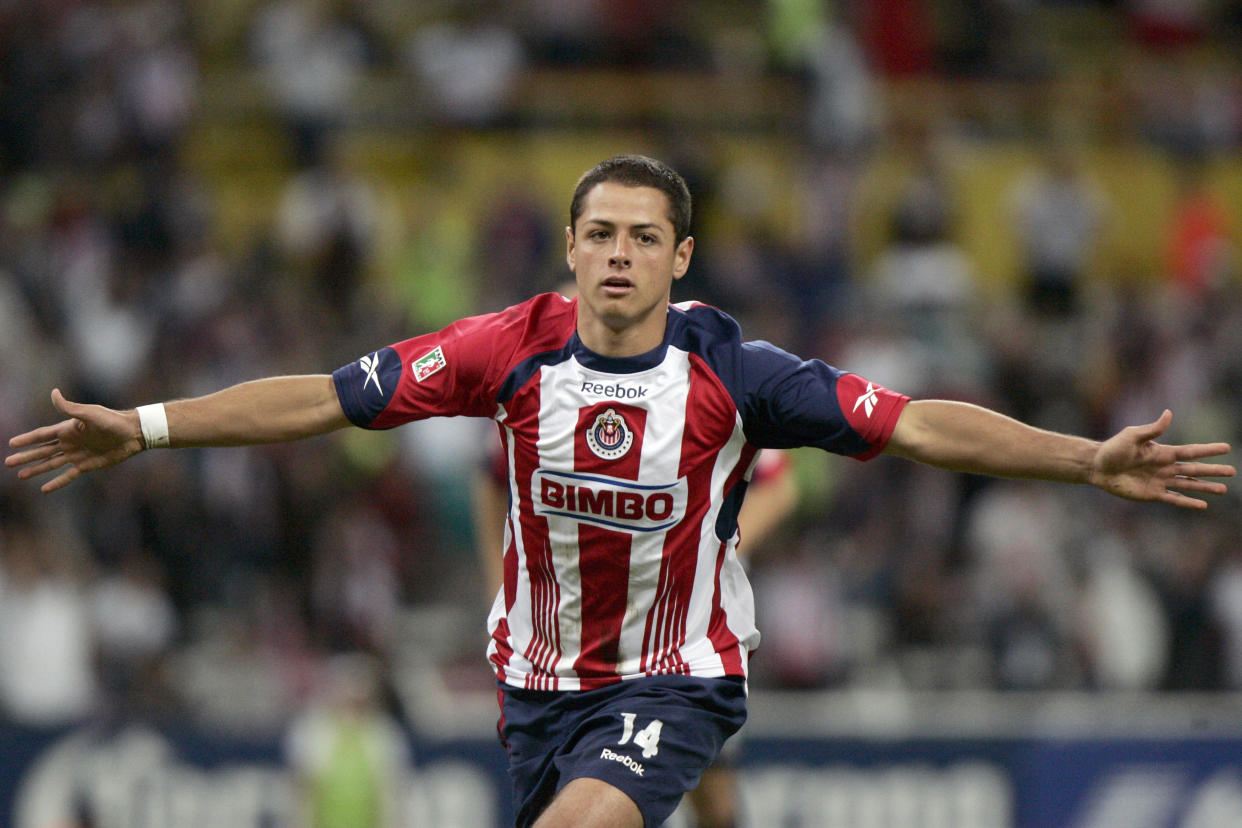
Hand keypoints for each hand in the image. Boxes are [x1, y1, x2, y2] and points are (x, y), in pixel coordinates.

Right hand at [5, 389, 144, 492]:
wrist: (133, 433)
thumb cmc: (112, 420)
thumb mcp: (89, 413)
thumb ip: (70, 408)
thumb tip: (53, 393)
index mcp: (68, 429)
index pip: (42, 435)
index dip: (27, 439)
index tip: (11, 443)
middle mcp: (70, 442)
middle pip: (43, 451)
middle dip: (26, 456)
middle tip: (8, 462)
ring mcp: (78, 455)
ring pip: (51, 464)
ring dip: (37, 469)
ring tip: (21, 475)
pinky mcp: (88, 465)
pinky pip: (68, 475)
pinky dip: (57, 482)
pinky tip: (45, 488)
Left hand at [1089, 410, 1234, 508]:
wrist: (1096, 466)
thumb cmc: (1113, 448)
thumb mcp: (1132, 436)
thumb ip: (1152, 428)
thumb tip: (1169, 413)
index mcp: (1162, 452)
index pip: (1191, 451)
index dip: (1208, 450)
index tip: (1227, 448)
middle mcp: (1164, 467)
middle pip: (1194, 469)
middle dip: (1213, 470)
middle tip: (1232, 471)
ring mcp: (1159, 481)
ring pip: (1188, 484)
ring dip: (1205, 487)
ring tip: (1223, 489)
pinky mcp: (1151, 494)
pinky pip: (1174, 498)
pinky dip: (1188, 502)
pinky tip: (1202, 505)